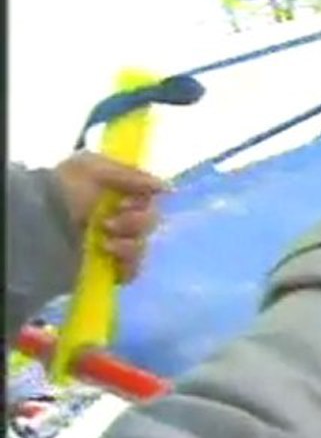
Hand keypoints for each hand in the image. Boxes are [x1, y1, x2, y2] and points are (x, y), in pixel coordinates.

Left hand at [54, 152, 169, 282]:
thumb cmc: (64, 192)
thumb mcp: (93, 168)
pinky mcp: (110, 269)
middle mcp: (117, 218)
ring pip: (144, 245)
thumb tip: (165, 187)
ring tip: (104, 242)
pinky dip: (127, 262)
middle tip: (110, 223)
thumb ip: (130, 174)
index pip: (149, 198)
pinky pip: (135, 268)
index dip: (145, 200)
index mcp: (115, 193)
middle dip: (136, 222)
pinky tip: (110, 256)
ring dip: (129, 243)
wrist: (40, 227)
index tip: (129, 201)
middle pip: (150, 221)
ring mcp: (115, 245)